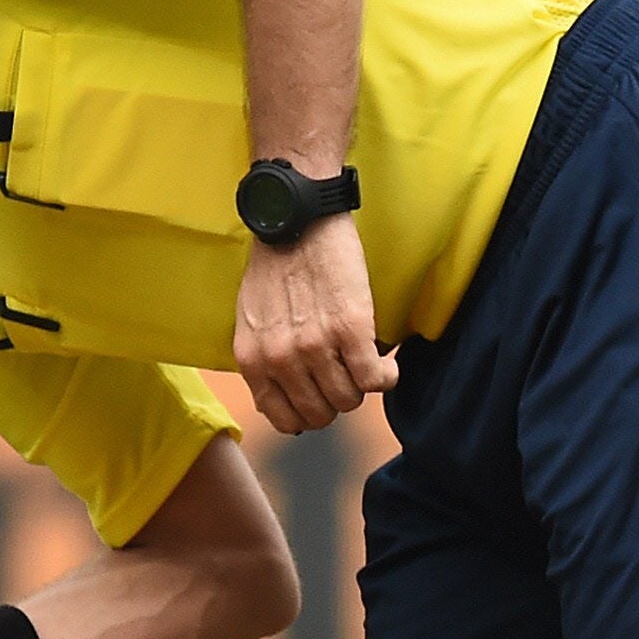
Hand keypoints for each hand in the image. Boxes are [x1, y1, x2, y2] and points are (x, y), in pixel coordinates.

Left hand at [232, 215, 394, 434]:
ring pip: (349, 400)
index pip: (285, 419)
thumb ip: (264, 359)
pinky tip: (386, 364)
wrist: (297, 219)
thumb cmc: (275, 265)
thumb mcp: (252, 320)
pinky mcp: (350, 330)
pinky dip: (386, 378)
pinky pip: (374, 380)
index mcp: (253, 359)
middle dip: (336, 400)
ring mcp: (315, 346)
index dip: (309, 413)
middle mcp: (280, 359)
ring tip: (365, 363)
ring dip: (362, 387)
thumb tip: (287, 396)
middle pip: (320, 415)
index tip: (320, 395)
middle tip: (345, 375)